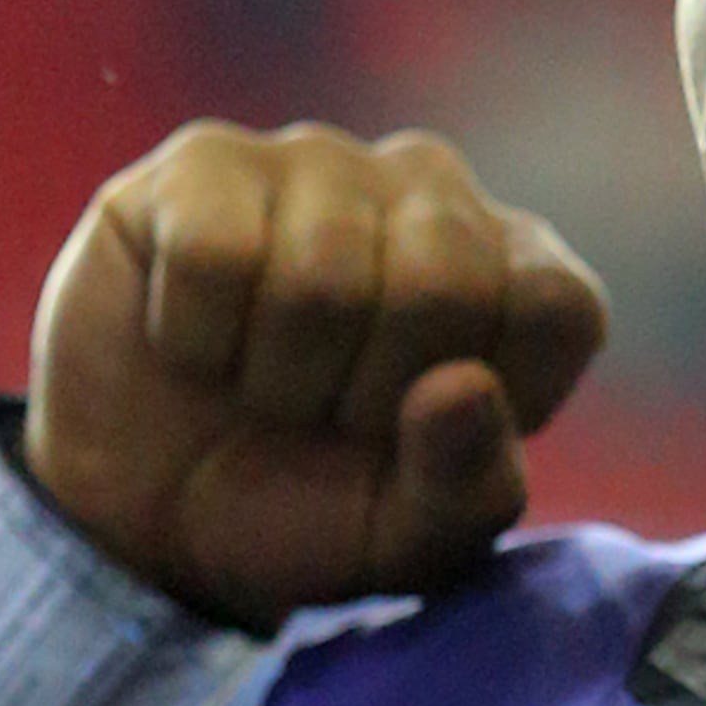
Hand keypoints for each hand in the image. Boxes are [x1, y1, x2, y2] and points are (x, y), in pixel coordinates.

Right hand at [27, 123, 609, 626]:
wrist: (148, 516)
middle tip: (329, 417)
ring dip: (280, 376)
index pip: (557, 304)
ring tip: (263, 386)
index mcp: (514, 277)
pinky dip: (196, 338)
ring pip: (323, 273)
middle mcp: (431, 196)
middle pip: (445, 279)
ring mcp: (319, 163)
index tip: (424, 438)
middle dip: (371, 393)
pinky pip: (215, 252)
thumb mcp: (407, 542)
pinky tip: (194, 341)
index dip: (490, 395)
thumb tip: (465, 388)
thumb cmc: (306, 513)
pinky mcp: (205, 163)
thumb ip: (467, 489)